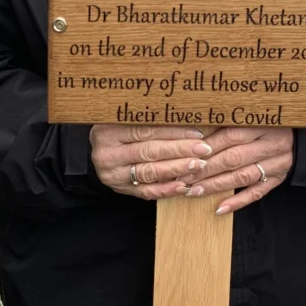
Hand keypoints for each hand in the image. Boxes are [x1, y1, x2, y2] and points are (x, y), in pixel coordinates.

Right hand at [90, 124, 212, 200]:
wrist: (102, 149)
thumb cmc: (119, 128)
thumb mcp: (126, 117)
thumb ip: (150, 116)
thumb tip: (187, 113)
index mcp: (108, 131)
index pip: (146, 131)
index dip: (173, 131)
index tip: (197, 132)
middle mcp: (108, 154)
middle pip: (149, 151)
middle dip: (180, 150)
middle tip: (203, 149)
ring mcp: (113, 174)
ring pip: (149, 172)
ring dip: (177, 169)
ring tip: (199, 165)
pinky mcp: (121, 189)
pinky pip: (146, 192)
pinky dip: (166, 189)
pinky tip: (184, 185)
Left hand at [177, 127, 293, 214]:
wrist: (300, 136)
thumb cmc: (269, 123)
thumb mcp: (253, 116)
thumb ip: (230, 122)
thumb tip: (196, 134)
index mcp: (263, 124)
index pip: (230, 136)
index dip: (207, 147)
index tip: (187, 156)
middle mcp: (271, 144)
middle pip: (233, 158)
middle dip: (206, 170)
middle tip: (184, 178)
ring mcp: (276, 164)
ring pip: (242, 177)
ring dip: (216, 186)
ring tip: (194, 192)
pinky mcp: (278, 179)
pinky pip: (256, 193)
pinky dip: (237, 201)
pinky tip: (219, 208)